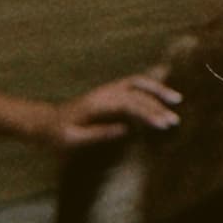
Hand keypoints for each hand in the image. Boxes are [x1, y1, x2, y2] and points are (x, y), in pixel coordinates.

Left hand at [44, 73, 181, 150]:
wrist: (46, 123)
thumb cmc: (58, 136)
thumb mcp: (73, 140)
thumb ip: (99, 133)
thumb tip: (127, 129)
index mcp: (98, 103)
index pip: (130, 104)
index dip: (149, 113)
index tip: (164, 124)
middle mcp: (106, 92)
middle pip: (138, 91)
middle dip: (158, 104)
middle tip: (174, 119)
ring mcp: (108, 90)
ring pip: (138, 83)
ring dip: (158, 89)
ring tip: (176, 99)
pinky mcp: (110, 94)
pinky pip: (134, 85)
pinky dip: (150, 86)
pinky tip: (161, 90)